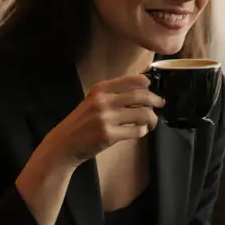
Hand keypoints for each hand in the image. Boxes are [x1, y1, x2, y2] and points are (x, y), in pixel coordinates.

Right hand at [42, 74, 164, 165]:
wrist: (64, 143)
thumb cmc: (82, 123)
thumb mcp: (94, 101)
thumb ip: (114, 95)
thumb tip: (143, 93)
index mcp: (101, 89)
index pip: (132, 80)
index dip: (147, 84)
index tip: (152, 89)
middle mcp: (103, 100)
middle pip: (142, 96)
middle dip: (156, 100)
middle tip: (160, 105)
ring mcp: (106, 118)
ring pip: (143, 114)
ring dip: (152, 119)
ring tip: (151, 123)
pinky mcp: (109, 135)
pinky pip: (136, 131)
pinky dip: (142, 131)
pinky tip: (140, 131)